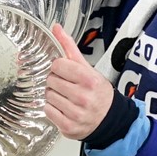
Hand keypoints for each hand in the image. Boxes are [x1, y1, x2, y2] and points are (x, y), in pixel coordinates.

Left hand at [44, 23, 114, 139]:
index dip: (59, 67)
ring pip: (47, 96)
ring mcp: (76, 114)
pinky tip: (63, 108)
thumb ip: (69, 47)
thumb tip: (56, 28)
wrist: (109, 119)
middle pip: (50, 80)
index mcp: (89, 79)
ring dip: (53, 95)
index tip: (65, 71)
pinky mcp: (68, 127)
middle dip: (55, 81)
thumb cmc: (97, 91)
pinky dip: (52, 108)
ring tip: (66, 97)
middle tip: (66, 85)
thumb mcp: (87, 68)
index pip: (57, 65)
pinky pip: (47, 111)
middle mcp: (83, 97)